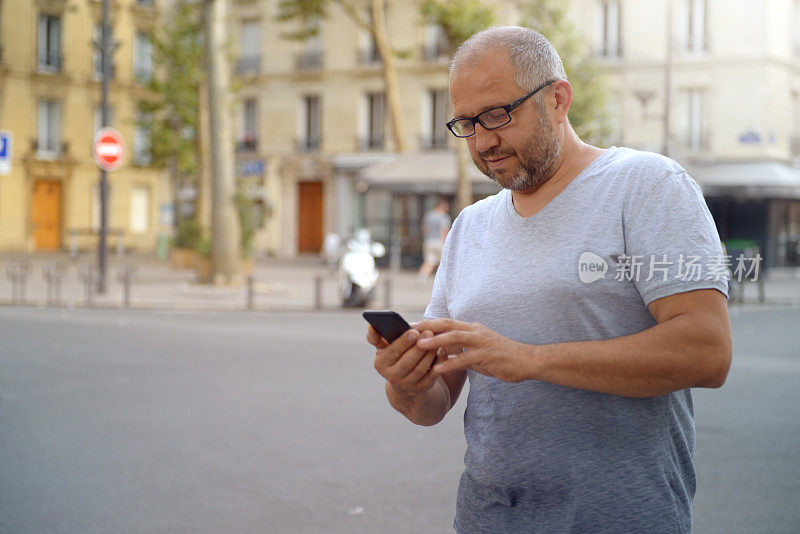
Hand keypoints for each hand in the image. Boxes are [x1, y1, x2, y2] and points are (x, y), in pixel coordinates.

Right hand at [367, 326, 445, 397]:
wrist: (404, 380)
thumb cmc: (395, 356)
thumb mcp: (384, 347)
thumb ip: (377, 336)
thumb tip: (370, 325)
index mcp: (381, 364)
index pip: (392, 352)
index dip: (403, 342)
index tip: (414, 332)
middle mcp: (392, 376)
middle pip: (407, 361)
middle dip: (419, 346)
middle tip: (429, 332)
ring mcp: (407, 385)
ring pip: (420, 368)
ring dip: (430, 354)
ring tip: (437, 340)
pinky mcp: (420, 389)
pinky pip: (432, 376)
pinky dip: (439, 363)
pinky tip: (443, 351)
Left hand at [414, 319, 530, 381]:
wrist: (526, 361)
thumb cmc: (500, 357)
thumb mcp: (477, 350)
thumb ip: (460, 350)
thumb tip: (441, 352)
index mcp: (472, 328)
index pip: (446, 322)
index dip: (427, 323)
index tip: (410, 326)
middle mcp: (475, 331)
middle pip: (447, 325)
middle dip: (427, 327)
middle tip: (408, 331)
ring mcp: (481, 343)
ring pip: (455, 338)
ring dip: (436, 341)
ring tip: (419, 346)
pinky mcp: (486, 356)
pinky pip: (465, 359)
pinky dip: (450, 363)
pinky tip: (437, 369)